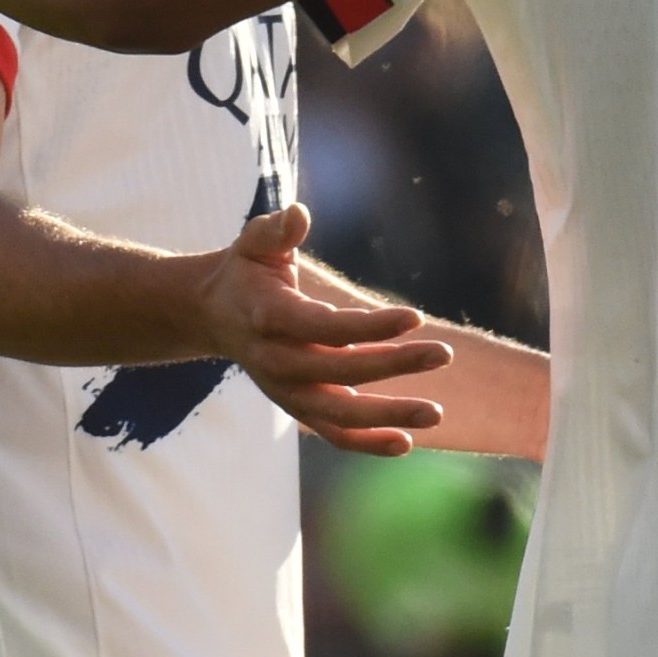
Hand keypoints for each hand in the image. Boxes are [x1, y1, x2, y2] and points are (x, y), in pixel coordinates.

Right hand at [189, 204, 456, 453]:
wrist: (213, 315)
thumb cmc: (246, 271)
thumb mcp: (255, 242)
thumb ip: (277, 230)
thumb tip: (299, 213)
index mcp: (268, 317)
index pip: (326, 326)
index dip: (370, 326)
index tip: (415, 317)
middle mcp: (277, 361)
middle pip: (340, 370)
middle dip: (395, 364)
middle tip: (444, 352)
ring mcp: (285, 391)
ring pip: (339, 414)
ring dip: (387, 417)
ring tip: (435, 413)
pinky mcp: (296, 408)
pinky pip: (333, 433)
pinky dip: (367, 443)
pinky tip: (406, 442)